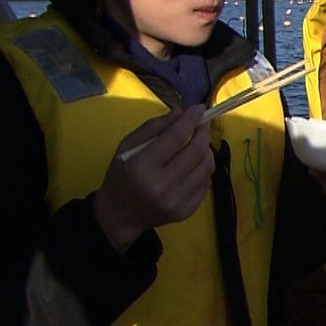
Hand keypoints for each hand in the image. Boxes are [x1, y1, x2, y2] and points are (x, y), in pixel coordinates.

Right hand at [94, 105, 213, 250]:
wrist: (119, 216)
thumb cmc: (121, 177)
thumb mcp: (127, 147)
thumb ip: (154, 127)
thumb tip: (181, 113)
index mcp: (142, 168)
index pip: (175, 138)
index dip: (190, 120)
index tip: (199, 109)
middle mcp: (161, 186)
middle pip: (196, 152)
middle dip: (203, 133)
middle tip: (202, 125)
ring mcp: (176, 202)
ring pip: (206, 168)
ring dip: (206, 151)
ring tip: (198, 144)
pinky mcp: (186, 212)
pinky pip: (206, 184)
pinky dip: (203, 170)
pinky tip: (193, 165)